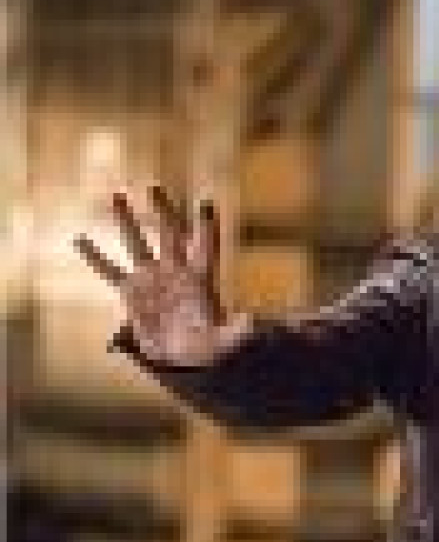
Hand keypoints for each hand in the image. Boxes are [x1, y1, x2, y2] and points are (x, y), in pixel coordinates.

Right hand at [74, 185, 250, 365]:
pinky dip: (95, 256)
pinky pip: (110, 271)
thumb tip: (255, 323)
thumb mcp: (229, 338)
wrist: (188, 355)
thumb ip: (240, 329)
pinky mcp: (132, 293)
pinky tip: (79, 238)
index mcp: (201, 280)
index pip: (206, 247)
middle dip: (162, 211)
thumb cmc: (213, 344)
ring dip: (126, 220)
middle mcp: (175, 272)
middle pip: (169, 234)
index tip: (207, 202)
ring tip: (115, 194)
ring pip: (137, 244)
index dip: (207, 227)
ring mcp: (152, 279)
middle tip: (152, 185)